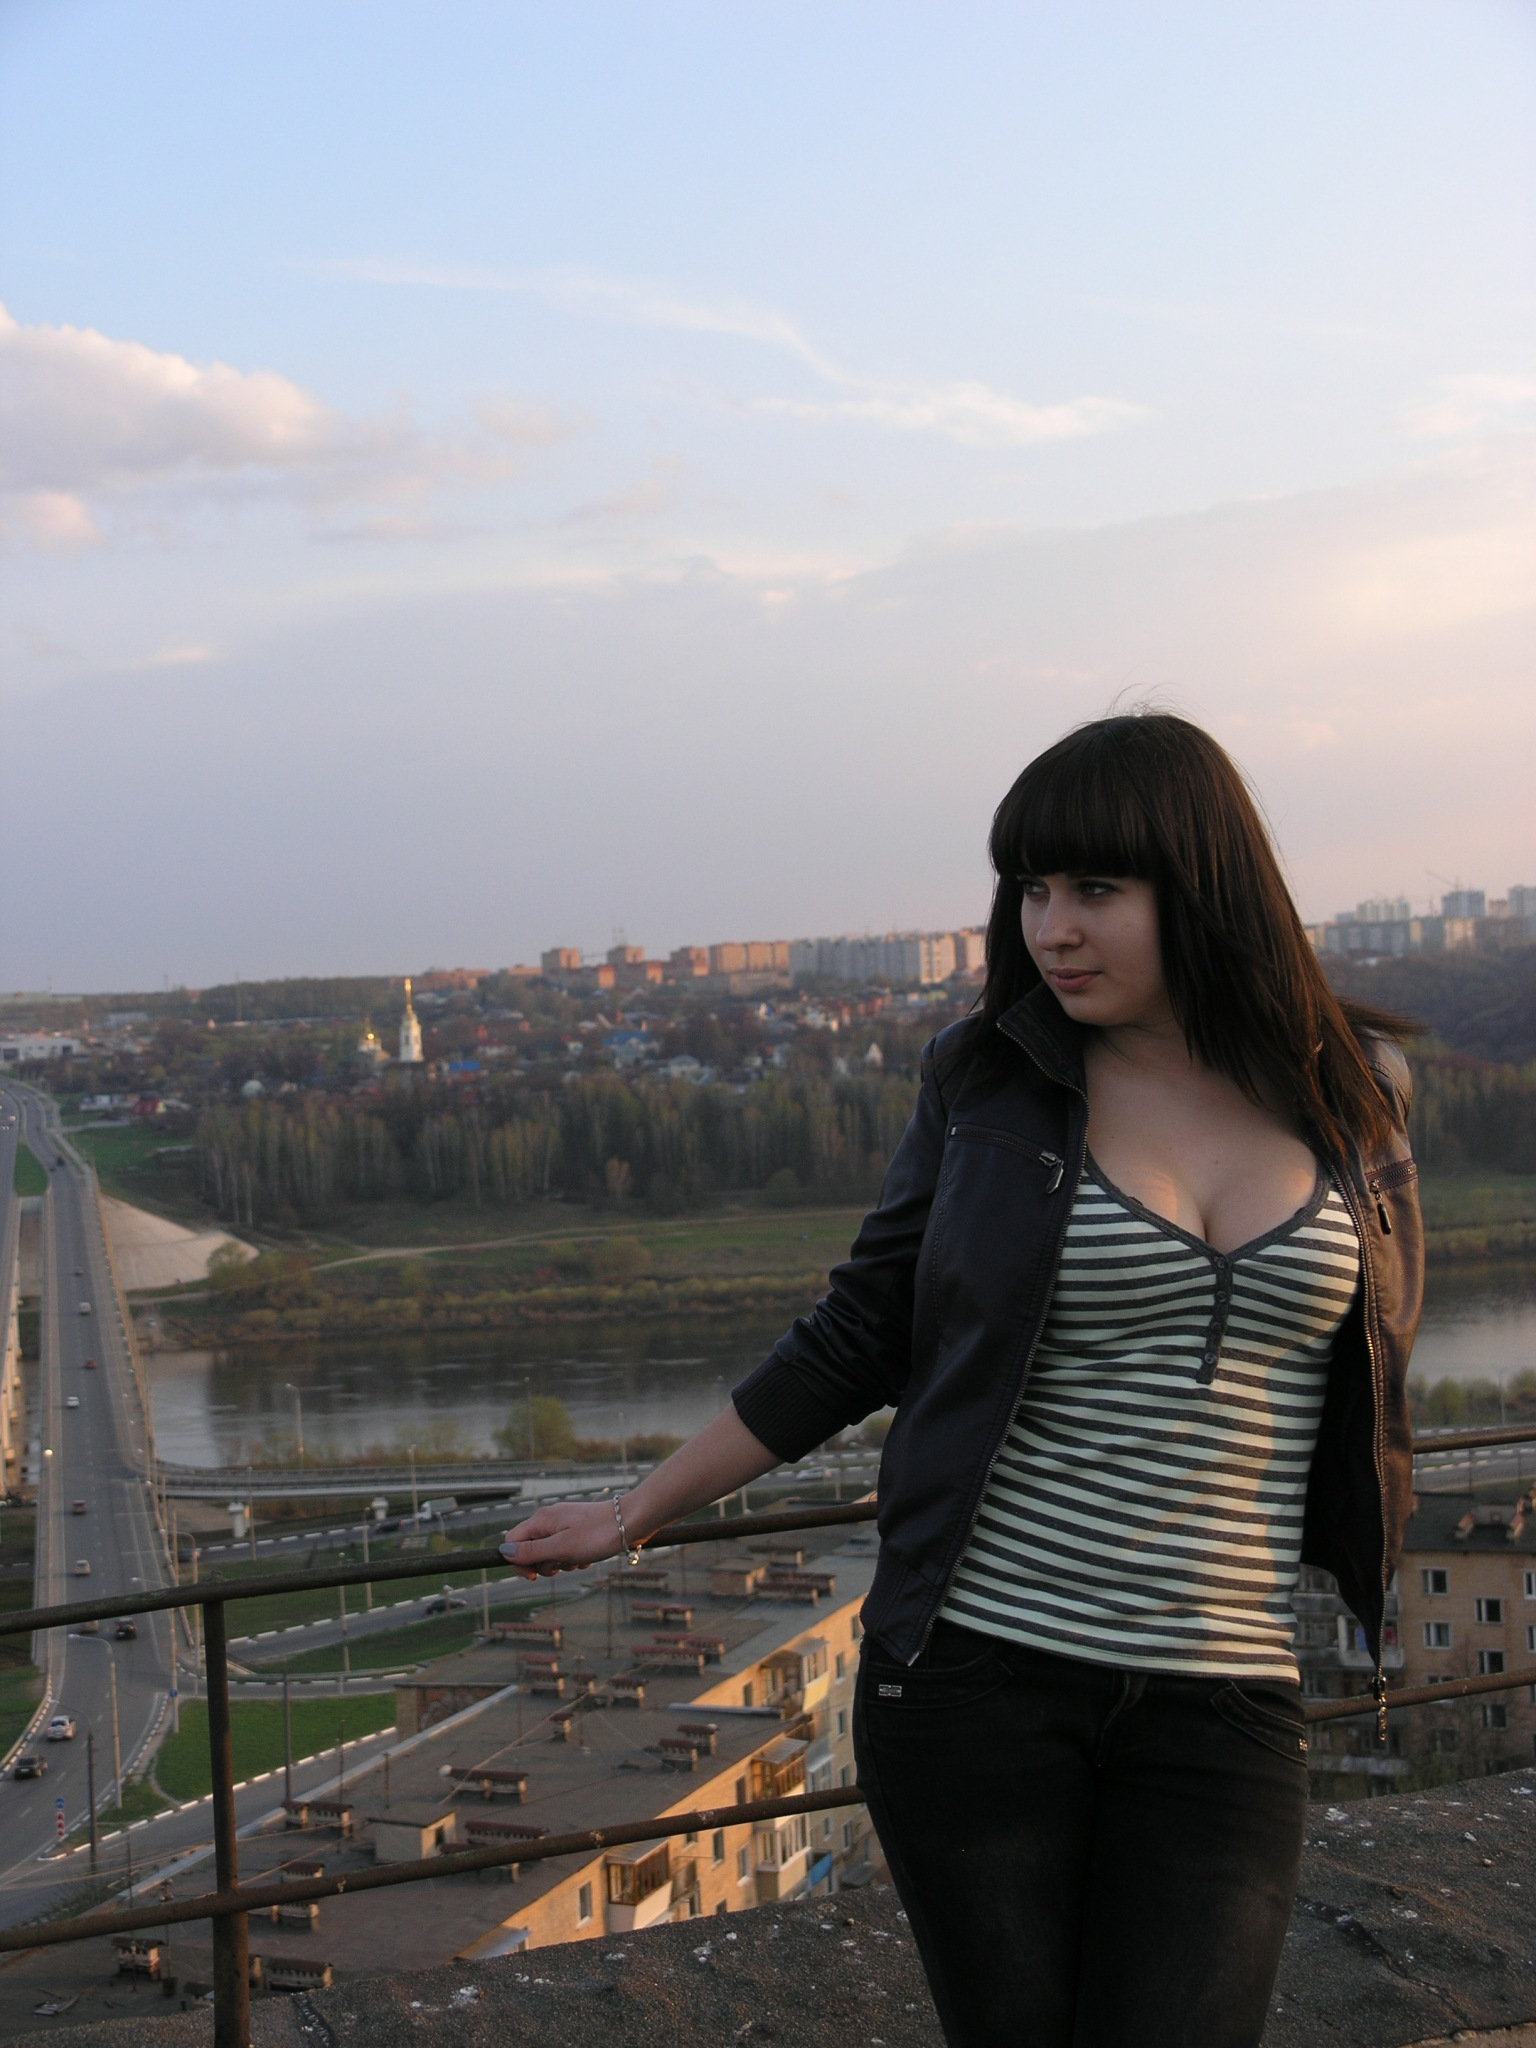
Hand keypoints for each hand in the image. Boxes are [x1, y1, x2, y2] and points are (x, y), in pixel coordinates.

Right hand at [499, 1499, 631, 1579]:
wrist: (632, 1521)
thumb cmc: (598, 1534)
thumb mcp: (562, 1548)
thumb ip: (532, 1552)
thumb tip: (504, 1552)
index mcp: (541, 1520)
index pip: (512, 1542)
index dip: (518, 1562)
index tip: (534, 1576)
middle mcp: (550, 1520)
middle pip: (531, 1550)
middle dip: (545, 1565)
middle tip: (563, 1564)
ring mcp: (565, 1524)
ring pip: (550, 1553)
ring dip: (563, 1563)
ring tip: (580, 1559)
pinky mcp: (578, 1531)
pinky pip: (567, 1550)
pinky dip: (575, 1558)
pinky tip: (588, 1557)